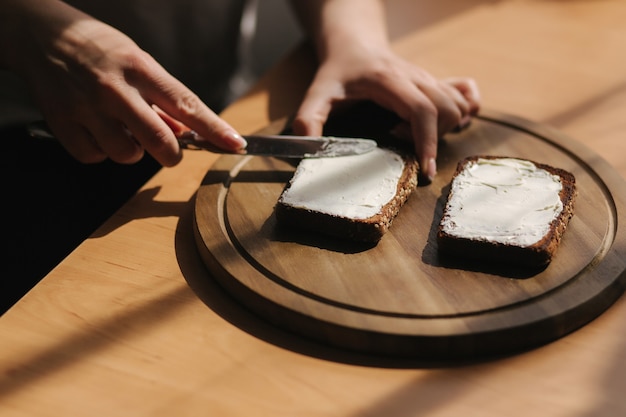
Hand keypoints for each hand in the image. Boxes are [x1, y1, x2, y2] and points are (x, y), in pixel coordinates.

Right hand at [3, 0, 245, 165]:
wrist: (41, 36)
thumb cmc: (99, 49)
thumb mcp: (137, 62)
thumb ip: (161, 99)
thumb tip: (184, 133)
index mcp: (140, 68)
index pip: (186, 104)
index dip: (214, 128)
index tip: (235, 143)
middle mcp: (114, 89)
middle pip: (160, 141)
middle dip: (171, 153)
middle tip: (168, 148)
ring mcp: (86, 107)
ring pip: (127, 155)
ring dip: (132, 150)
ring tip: (120, 127)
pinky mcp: (63, 123)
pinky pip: (95, 157)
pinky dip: (101, 151)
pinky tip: (96, 130)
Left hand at [291, 46, 479, 179]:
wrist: (354, 45)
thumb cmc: (338, 70)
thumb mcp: (318, 93)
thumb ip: (308, 119)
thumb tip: (306, 146)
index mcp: (389, 80)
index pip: (421, 109)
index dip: (426, 141)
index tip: (424, 168)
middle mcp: (415, 77)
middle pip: (446, 109)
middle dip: (434, 138)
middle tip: (404, 146)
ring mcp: (427, 79)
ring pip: (457, 105)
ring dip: (445, 128)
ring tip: (413, 135)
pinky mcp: (434, 82)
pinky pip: (465, 95)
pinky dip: (465, 111)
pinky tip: (445, 124)